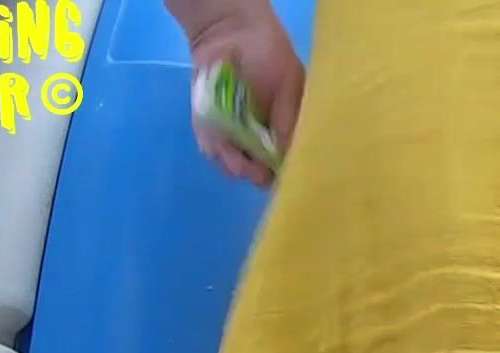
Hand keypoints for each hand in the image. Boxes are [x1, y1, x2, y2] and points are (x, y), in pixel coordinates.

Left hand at [181, 0, 303, 185]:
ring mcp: (235, 133)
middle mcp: (262, 136)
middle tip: (249, 166)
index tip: (276, 175)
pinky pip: (210, 146)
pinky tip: (215, 140)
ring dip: (231, 162)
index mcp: (287, 129)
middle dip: (253, 171)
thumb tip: (286, 158)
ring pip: (232, 163)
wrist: (229, 31)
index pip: (287, 162)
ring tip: (230, 152)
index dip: (282, 173)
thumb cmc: (268, 55)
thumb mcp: (290, 85)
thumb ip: (288, 121)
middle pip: (258, 171)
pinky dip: (211, 146)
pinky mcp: (210, 125)